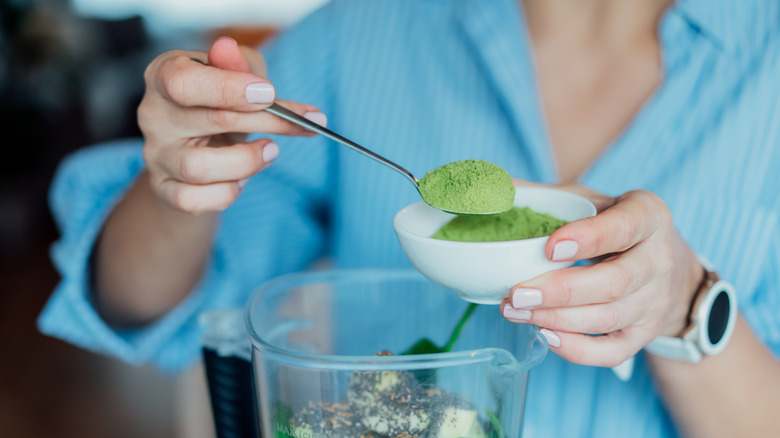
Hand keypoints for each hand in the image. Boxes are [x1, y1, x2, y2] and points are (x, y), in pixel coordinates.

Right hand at [138, 37, 326, 213]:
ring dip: (247, 162)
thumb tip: (228, 49)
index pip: (183, 82)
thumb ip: (238, 64)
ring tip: (270, 151)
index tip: (269, 93)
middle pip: (210, 121)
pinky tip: (241, 179)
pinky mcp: (164, 188)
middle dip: (268, 121)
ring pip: (198, 168)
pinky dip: (226, 193)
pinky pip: (193, 200)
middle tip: (303, 123)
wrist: (201, 143)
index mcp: (164, 75)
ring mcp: (156, 155)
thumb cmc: (220, 99)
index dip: (228, 89)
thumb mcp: (236, 72)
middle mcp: (153, 115)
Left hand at [501, 185, 703, 366]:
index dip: (588, 239)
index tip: (549, 247)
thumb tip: (491, 188)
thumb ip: (544, 195)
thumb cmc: (612, 225)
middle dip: (560, 292)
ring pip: (608, 318)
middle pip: (614, 283)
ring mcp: (656, 302)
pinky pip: (613, 352)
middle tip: (517, 294)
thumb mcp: (588, 199)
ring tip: (515, 311)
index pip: (624, 228)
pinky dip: (577, 350)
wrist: (664, 264)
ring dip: (556, 319)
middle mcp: (660, 260)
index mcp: (648, 216)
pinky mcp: (645, 334)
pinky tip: (545, 335)